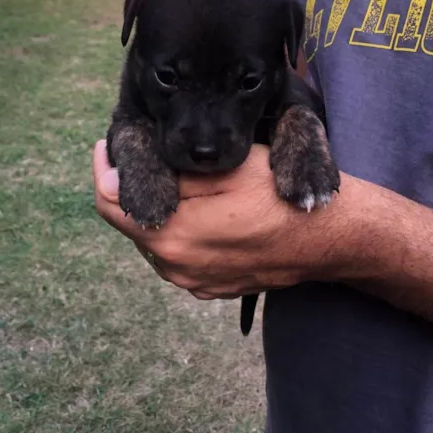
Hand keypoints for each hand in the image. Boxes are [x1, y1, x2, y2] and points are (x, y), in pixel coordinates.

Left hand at [93, 139, 357, 299]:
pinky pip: (180, 255)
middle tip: (150, 154)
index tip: (108, 144)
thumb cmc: (278, 195)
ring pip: (155, 238)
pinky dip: (180, 230)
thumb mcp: (223, 171)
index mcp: (170, 238)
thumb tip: (119, 175)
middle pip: (132, 221)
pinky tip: (203, 209)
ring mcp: (193, 282)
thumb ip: (168, 176)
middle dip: (135, 187)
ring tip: (180, 180)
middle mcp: (174, 268)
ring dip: (160, 208)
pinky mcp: (211, 287)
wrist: (329, 237)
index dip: (104, 169)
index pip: (109, 203)